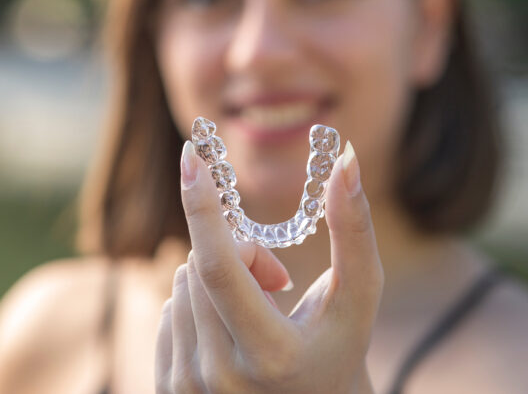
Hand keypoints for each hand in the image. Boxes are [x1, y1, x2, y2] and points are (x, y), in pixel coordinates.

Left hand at [155, 140, 382, 392]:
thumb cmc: (340, 346)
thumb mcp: (358, 294)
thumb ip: (354, 229)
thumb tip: (345, 158)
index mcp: (271, 353)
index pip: (220, 267)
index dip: (203, 206)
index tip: (191, 156)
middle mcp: (222, 376)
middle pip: (202, 266)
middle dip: (240, 252)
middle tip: (278, 280)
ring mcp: (190, 387)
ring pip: (182, 282)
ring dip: (218, 279)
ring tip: (259, 310)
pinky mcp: (169, 389)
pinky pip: (170, 308)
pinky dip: (199, 303)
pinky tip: (231, 330)